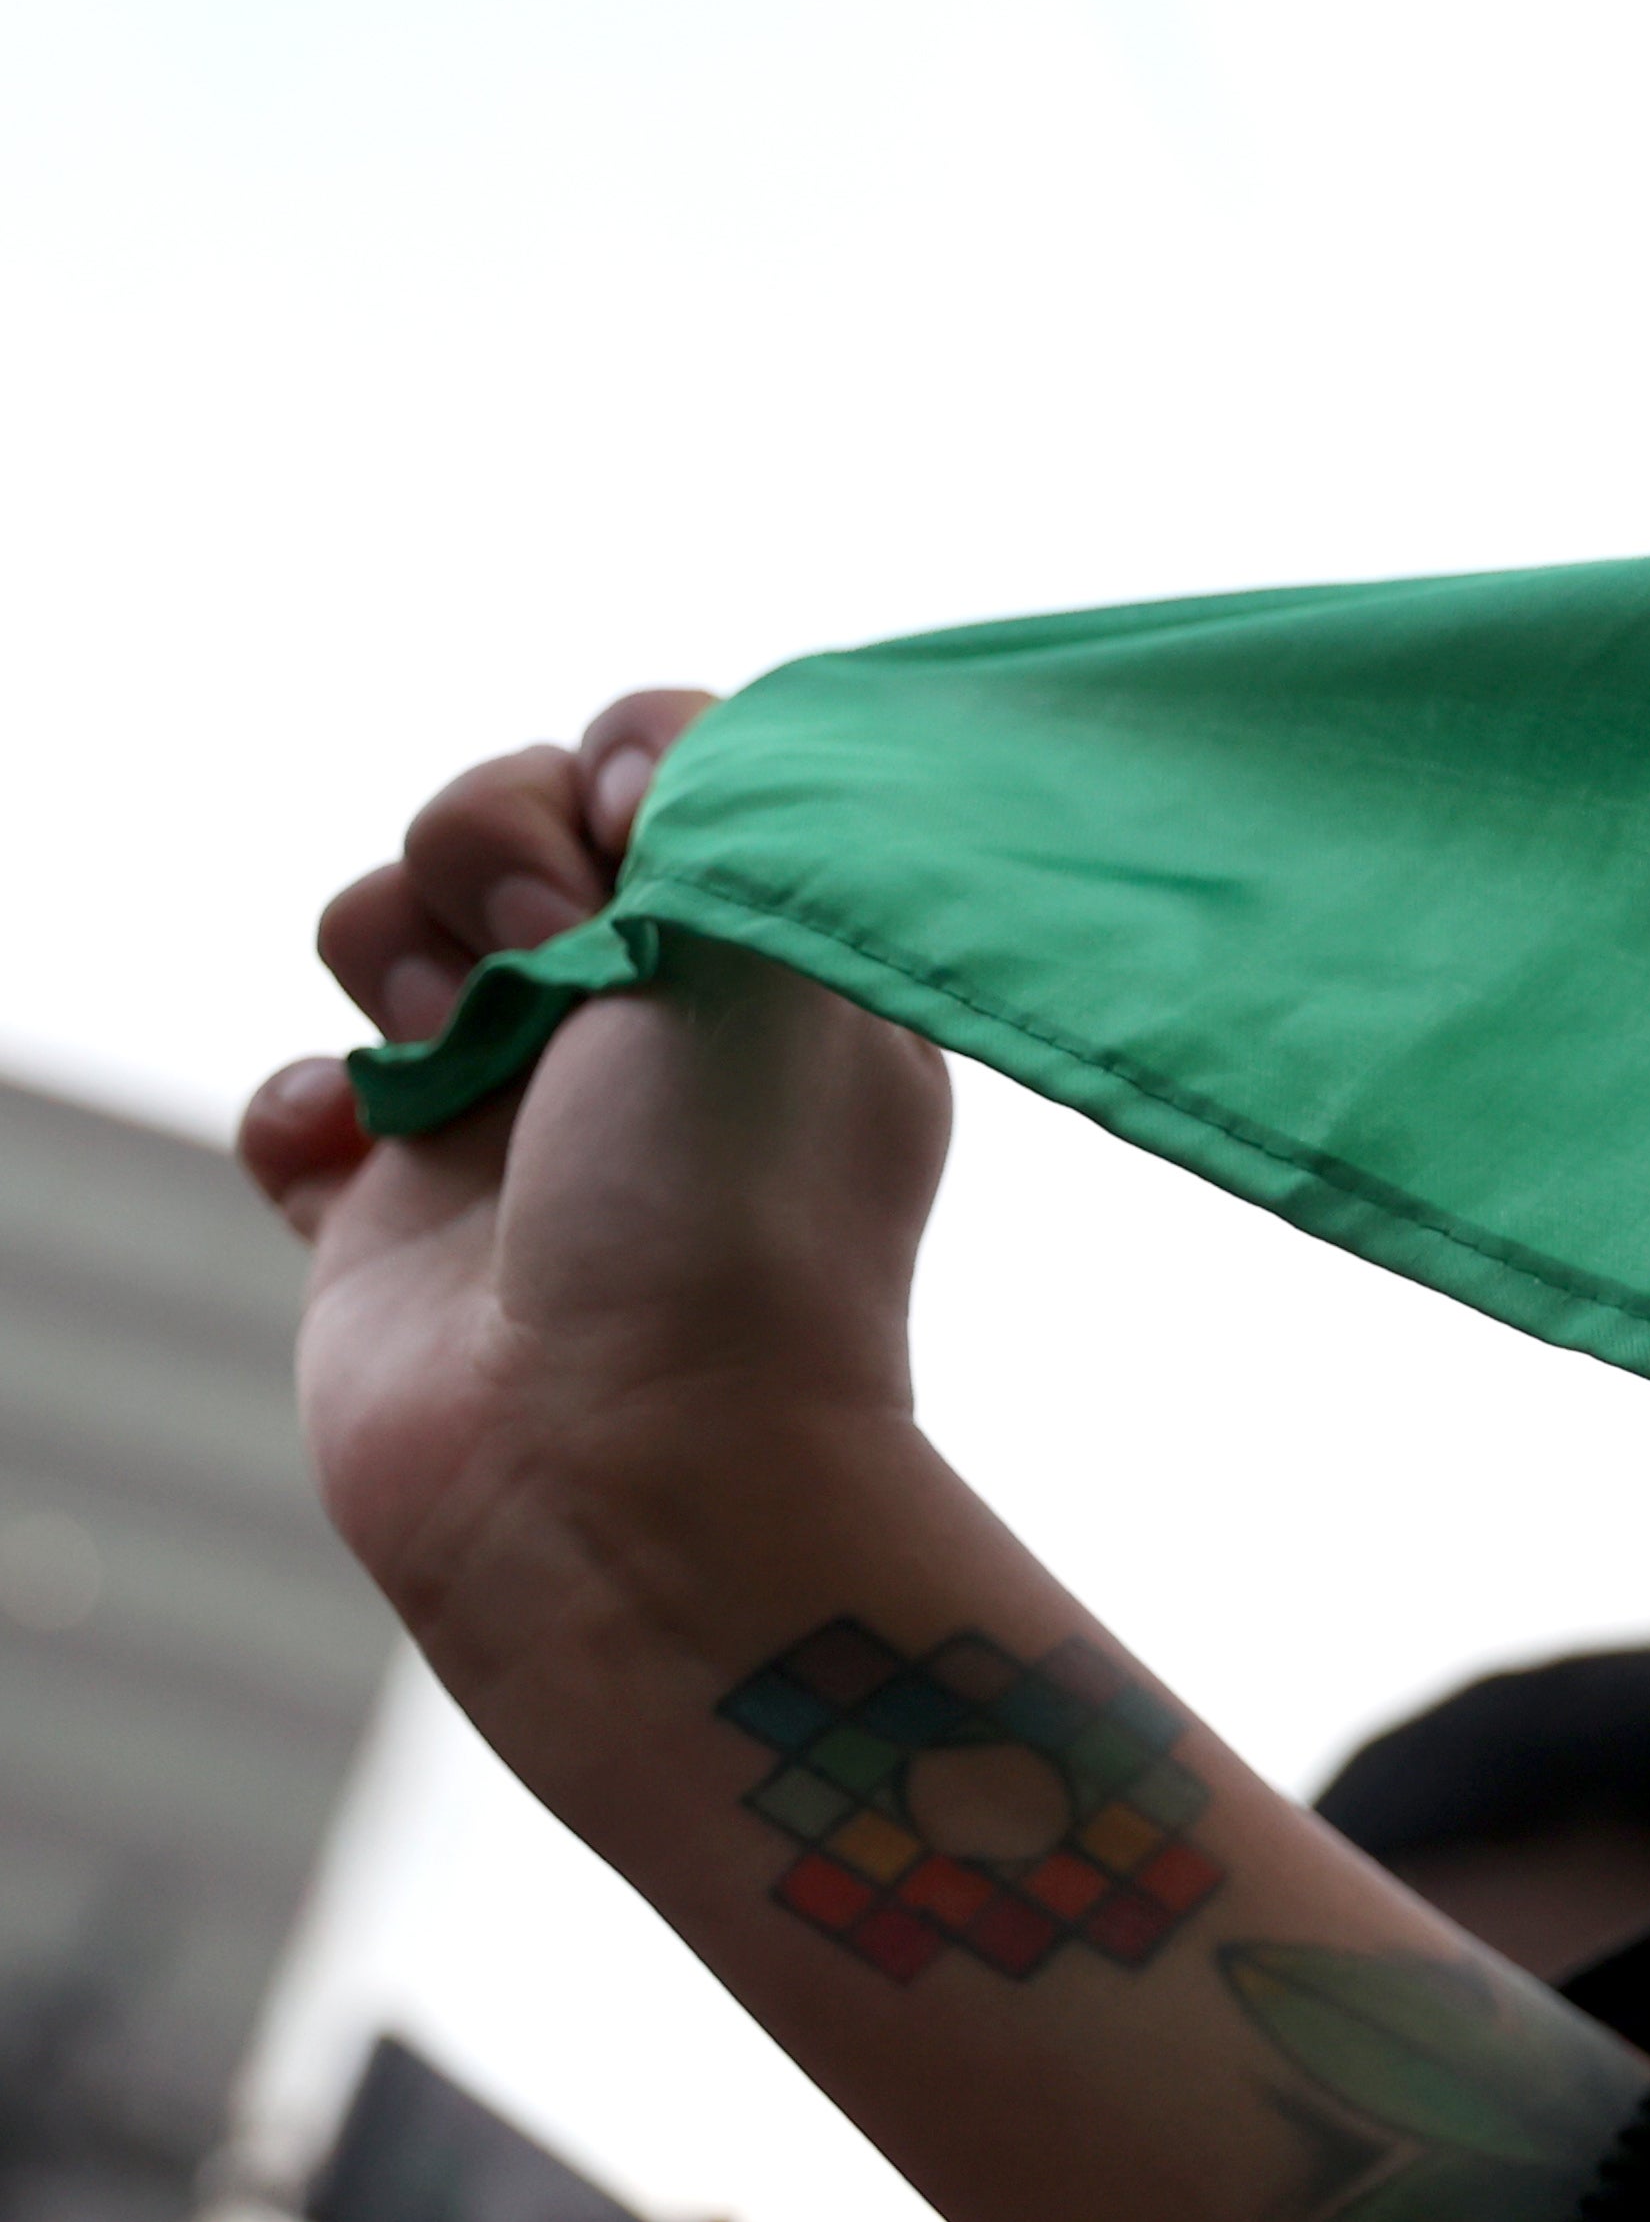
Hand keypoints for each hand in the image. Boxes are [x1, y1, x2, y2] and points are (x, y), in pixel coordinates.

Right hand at [237, 694, 955, 1685]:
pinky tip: (356, 1164)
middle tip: (541, 960)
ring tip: (454, 1068)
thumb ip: (726, 795)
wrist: (623, 1460)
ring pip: (382, 925)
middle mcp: (645, 1018)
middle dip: (486, 847)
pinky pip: (296, 1092)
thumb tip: (638, 769)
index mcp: (771, 951)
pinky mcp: (387, 1208)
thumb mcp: (782, 940)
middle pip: (498, 811)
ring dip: (393, 962)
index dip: (618, 770)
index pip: (660, 761)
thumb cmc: (731, 1205)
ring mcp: (511, 1109)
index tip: (635, 844)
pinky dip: (301, 1109)